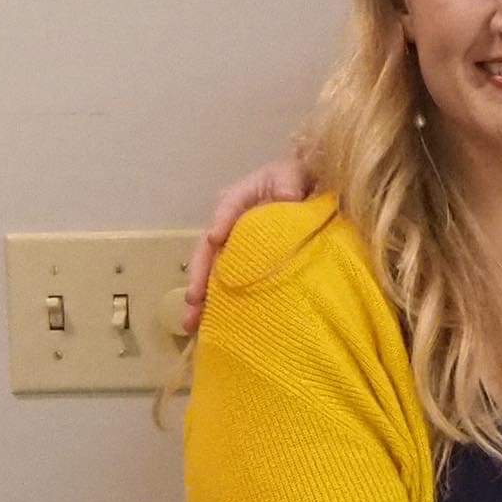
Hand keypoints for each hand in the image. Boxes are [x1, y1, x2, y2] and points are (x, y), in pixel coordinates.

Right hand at [177, 150, 319, 336]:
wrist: (310, 194)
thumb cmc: (297, 180)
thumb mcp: (293, 174)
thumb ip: (289, 182)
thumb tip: (287, 196)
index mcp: (239, 198)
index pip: (228, 207)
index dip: (222, 222)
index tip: (216, 239)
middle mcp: (229, 225)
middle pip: (210, 250)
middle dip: (200, 276)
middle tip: (193, 301)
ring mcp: (234, 248)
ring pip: (213, 273)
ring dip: (203, 298)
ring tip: (192, 324)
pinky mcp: (244, 266)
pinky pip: (228, 284)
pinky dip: (218, 304)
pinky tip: (210, 327)